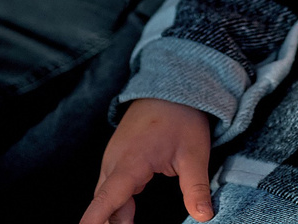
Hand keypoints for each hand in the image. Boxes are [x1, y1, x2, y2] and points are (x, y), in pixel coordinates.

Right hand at [80, 99, 216, 223]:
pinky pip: (111, 187)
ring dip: (116, 215)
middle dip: (109, 223)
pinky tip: (129, 218)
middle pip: (104, 203)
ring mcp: (113, 160)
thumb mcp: (194, 154)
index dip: (93, 220)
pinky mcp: (117, 159)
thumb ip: (196, 187)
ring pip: (107, 196)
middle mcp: (114, 163)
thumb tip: (204, 216)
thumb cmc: (181, 119)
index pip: (105, 200)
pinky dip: (118, 203)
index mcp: (130, 163)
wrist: (170, 87)